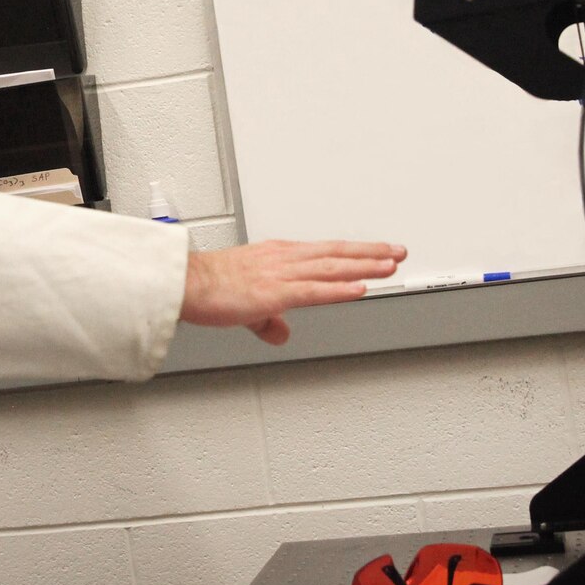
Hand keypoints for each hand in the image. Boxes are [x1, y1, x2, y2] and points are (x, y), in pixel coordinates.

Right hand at [181, 240, 405, 344]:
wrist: (186, 284)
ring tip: (390, 266)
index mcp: (278, 256)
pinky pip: (315, 290)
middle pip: (336, 253)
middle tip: (398, 251)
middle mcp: (284, 259)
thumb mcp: (247, 305)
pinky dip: (339, 288)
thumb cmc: (208, 287)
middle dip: (370, 252)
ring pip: (332, 267)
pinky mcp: (275, 292)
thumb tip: (282, 333)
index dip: (354, 251)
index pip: (325, 251)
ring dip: (364, 265)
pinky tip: (360, 287)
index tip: (377, 251)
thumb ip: (269, 320)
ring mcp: (281, 274)